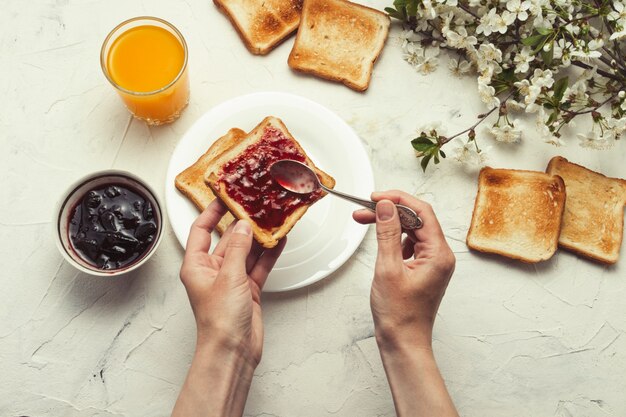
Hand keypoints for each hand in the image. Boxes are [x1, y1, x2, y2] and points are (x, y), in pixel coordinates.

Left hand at [180, 199, 285, 364]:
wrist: (233, 350)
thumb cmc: (220, 321)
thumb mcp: (229, 277)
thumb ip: (239, 249)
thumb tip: (244, 227)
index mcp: (196, 266)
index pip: (201, 231)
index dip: (212, 213)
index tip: (224, 197)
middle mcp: (213, 271)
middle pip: (229, 239)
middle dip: (242, 224)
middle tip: (256, 206)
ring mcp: (232, 280)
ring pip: (247, 251)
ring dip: (259, 238)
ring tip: (271, 219)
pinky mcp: (248, 290)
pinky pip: (259, 265)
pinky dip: (268, 254)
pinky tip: (277, 241)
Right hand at [353, 190, 454, 349]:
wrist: (403, 342)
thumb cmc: (399, 315)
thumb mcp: (387, 268)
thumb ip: (387, 233)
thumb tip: (386, 206)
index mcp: (439, 254)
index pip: (422, 212)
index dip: (399, 199)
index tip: (376, 197)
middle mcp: (440, 256)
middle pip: (417, 219)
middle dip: (390, 211)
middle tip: (364, 210)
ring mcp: (433, 263)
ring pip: (412, 230)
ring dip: (389, 224)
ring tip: (365, 221)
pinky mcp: (423, 269)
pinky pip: (410, 244)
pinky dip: (394, 238)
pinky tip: (380, 242)